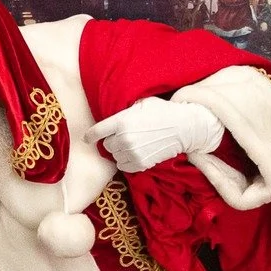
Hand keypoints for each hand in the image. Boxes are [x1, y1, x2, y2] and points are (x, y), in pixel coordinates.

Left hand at [87, 97, 222, 172]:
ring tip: (134, 145)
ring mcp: (132, 153)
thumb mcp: (142, 104)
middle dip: (113, 141)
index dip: (90, 135)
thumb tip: (114, 117)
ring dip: (121, 152)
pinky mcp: (140, 164)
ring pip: (115, 156)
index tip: (87, 138)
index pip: (97, 131)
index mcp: (121, 121)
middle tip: (126, 136)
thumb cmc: (163, 112)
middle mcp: (124, 138)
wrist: (183, 128)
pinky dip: (127, 162)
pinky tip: (136, 154)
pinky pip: (123, 166)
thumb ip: (125, 111)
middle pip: (107, 145)